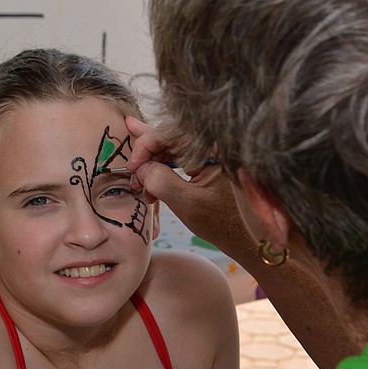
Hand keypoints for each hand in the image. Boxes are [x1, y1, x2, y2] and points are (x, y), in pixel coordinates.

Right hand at [125, 116, 254, 260]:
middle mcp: (207, 145)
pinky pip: (171, 157)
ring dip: (148, 164)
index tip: (132, 167)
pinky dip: (156, 169)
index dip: (146, 145)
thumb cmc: (218, 221)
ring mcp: (201, 152)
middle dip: (145, 156)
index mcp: (211, 149)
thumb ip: (162, 182)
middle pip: (166, 137)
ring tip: (138, 184)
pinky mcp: (196, 162)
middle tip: (132, 175)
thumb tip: (140, 168)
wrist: (235, 235)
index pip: (170, 133)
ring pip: (165, 147)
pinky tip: (144, 179)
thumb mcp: (187, 204)